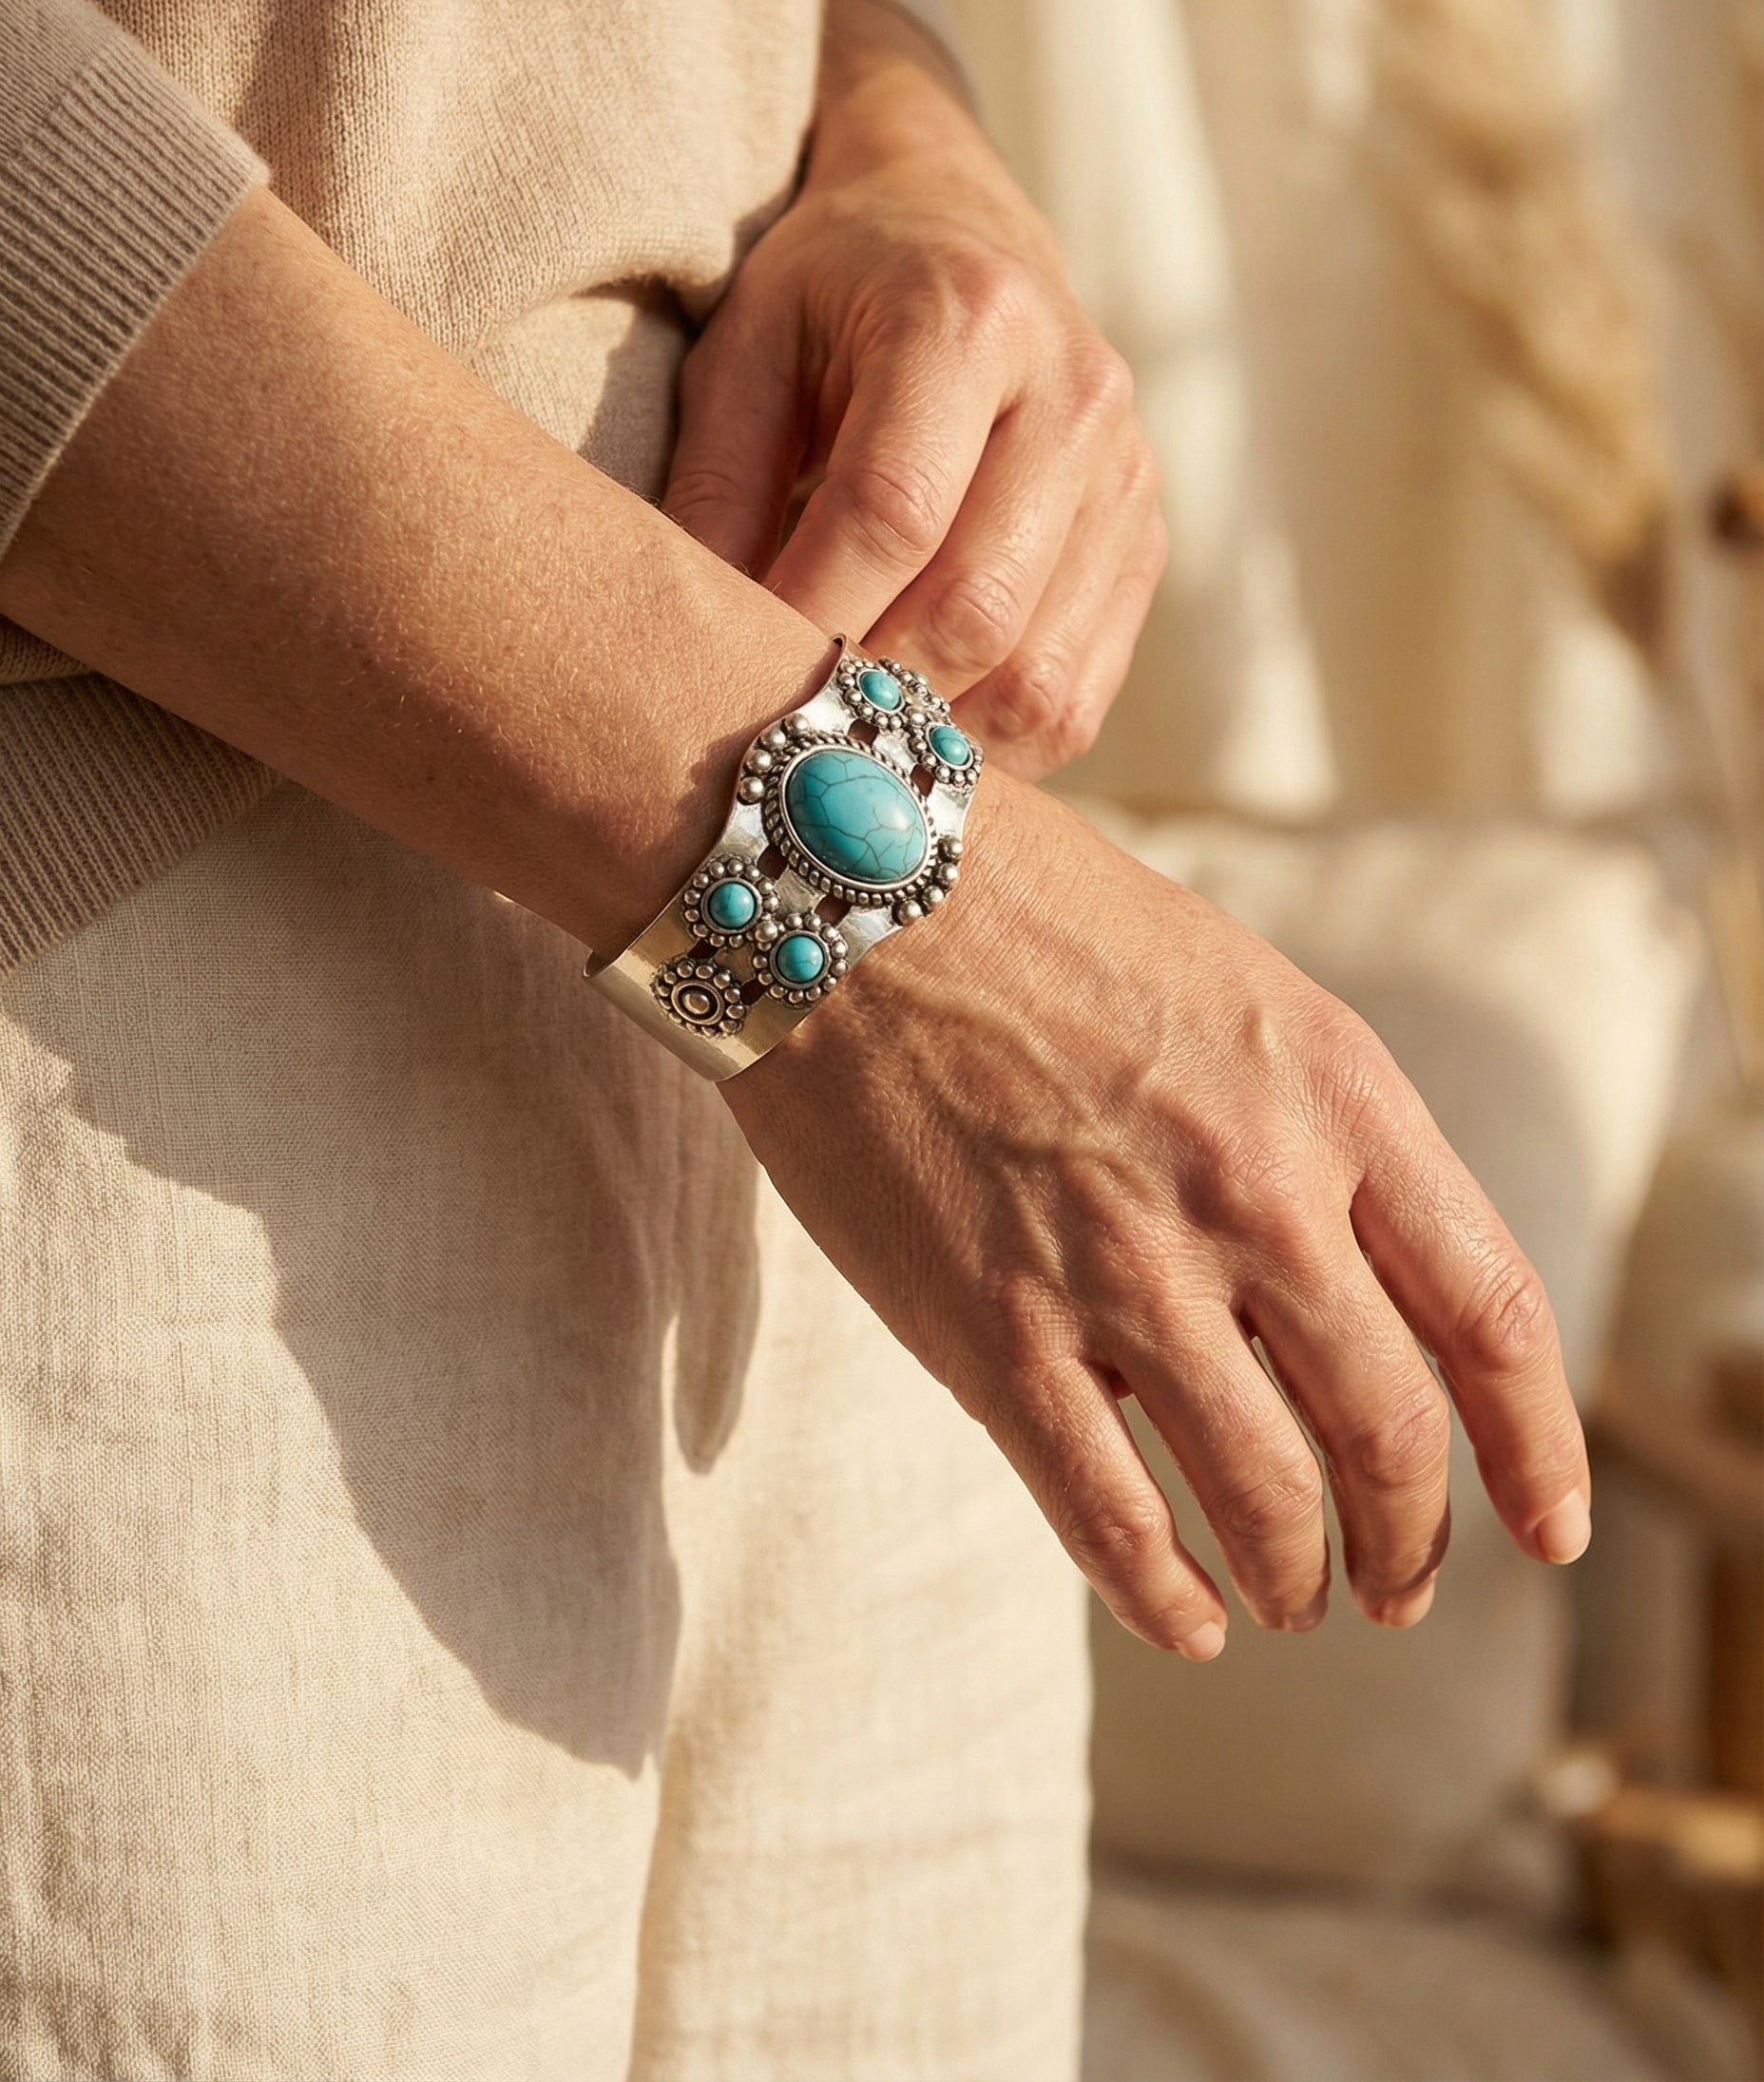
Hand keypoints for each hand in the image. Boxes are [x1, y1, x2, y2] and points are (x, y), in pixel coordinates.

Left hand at [664, 0, 1164, 780]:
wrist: (956, 230)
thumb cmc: (827, 301)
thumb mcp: (744, 353)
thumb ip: (716, 488)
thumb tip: (699, 648)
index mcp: (969, 315)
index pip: (895, 508)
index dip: (813, 613)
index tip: (740, 678)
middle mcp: (1076, 392)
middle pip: (977, 607)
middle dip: (872, 692)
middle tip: (789, 733)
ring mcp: (1127, 478)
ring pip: (1039, 676)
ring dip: (935, 739)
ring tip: (850, 744)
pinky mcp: (1143, 546)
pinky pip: (1077, 698)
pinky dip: (992, 750)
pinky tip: (918, 738)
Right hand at [725, 776, 1591, 1658]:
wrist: (845, 887)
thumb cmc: (1036, 915)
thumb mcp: (1236, 986)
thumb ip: (1314, 1129)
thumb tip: (1350, 1288)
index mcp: (1336, 1093)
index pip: (1491, 1311)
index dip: (1539, 1445)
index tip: (1551, 1526)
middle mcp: (1255, 1191)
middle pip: (1393, 1430)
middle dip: (1413, 1541)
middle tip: (1399, 1588)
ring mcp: (1125, 1269)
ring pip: (1267, 1494)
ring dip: (1296, 1578)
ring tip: (1292, 1605)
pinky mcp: (996, 1332)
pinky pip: (1108, 1514)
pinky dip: (1163, 1595)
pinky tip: (1186, 1621)